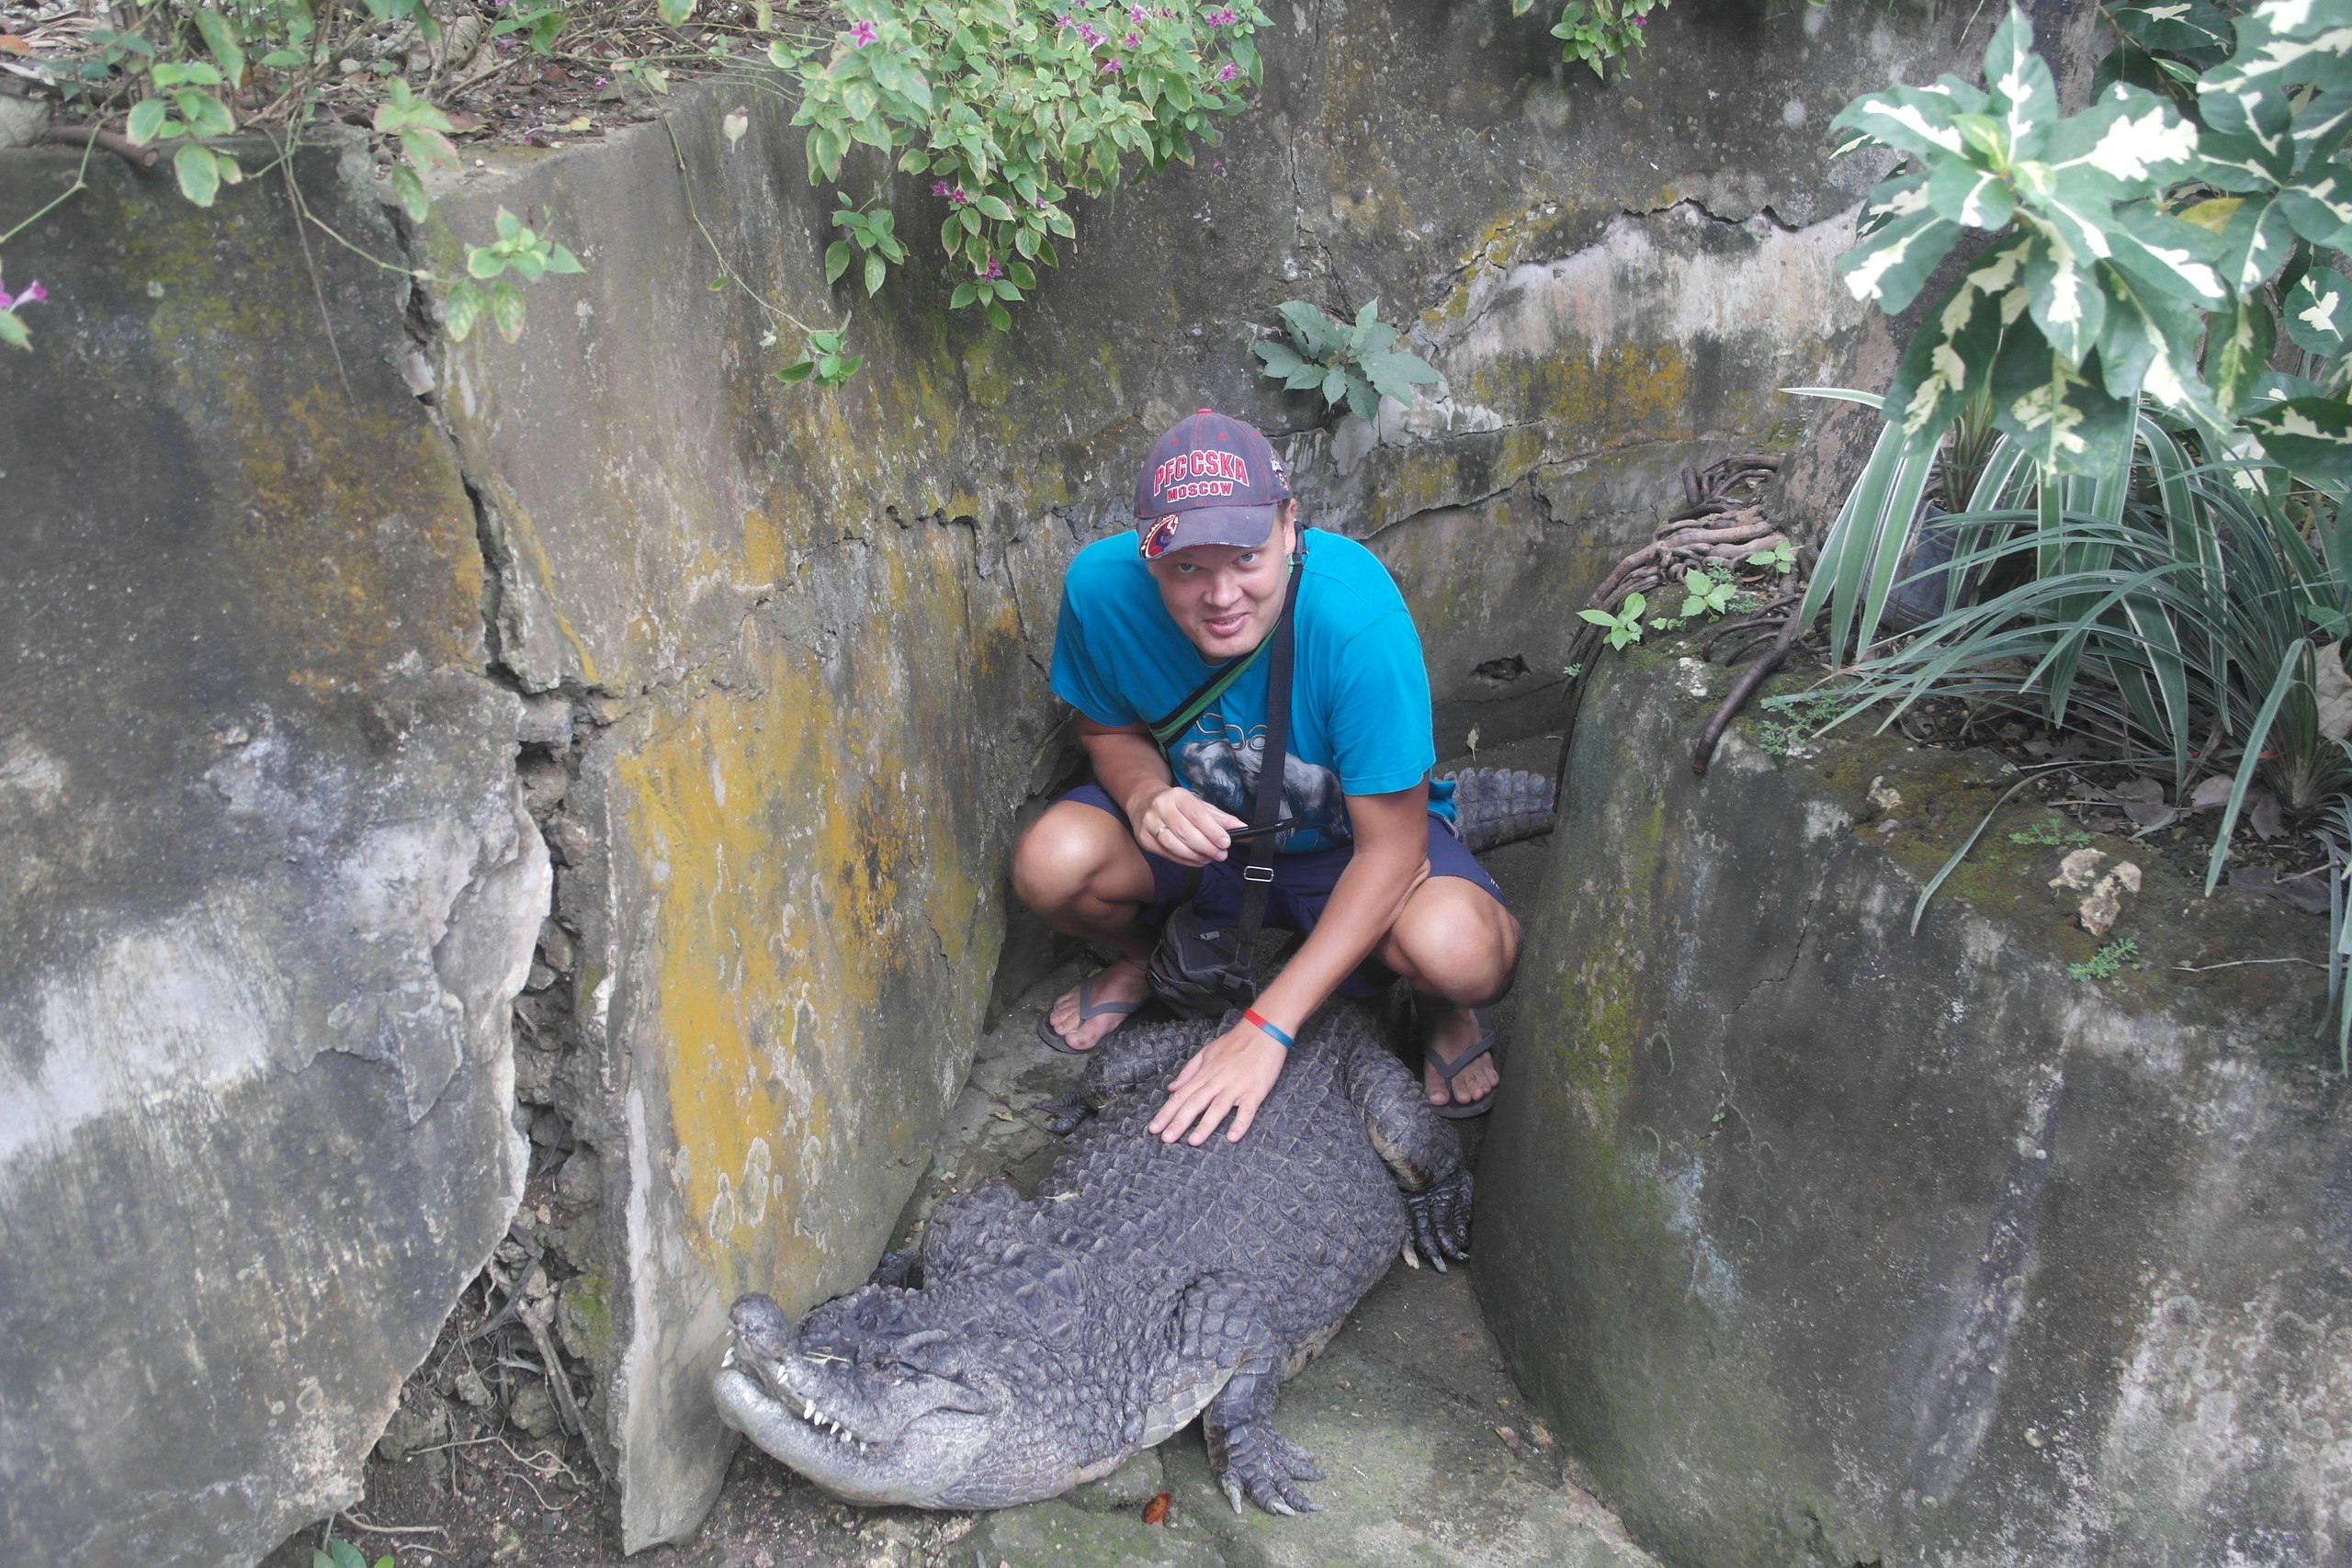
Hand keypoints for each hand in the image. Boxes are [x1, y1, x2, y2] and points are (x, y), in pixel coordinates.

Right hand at [1132, 785, 1245, 867]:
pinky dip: (1184, 860)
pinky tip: (1196, 860)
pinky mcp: (1144, 839)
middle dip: (1206, 846)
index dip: (1213, 830)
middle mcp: (1161, 808)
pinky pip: (1167, 854)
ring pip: (1174, 845)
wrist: (1143, 800)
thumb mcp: (1198, 805)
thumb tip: (1243, 828)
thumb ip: (1220, 818)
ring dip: (1195, 856)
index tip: (1226, 842)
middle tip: (1220, 854)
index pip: (1197, 815)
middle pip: (1186, 832)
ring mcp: (1149, 824)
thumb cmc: (1176, 804)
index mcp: (1177, 796)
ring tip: (1208, 858)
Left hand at [1148, 1020, 1287, 1144]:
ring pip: (1217, 1108)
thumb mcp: (1207, 1052)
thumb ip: (1189, 1071)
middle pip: (1194, 1103)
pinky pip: (1247, 1110)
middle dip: (1179, 1122)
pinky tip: (1233, 1137)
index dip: (1166, 1113)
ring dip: (1205, 1126)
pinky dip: (1240, 1123)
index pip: (1180, 1096)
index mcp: (1204, 1074)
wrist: (1264, 1030)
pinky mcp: (1255, 1091)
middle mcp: (1217, 1082)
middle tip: (1166, 1139)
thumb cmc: (1235, 1043)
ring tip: (1193, 1142)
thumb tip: (1171, 1087)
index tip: (1153, 1128)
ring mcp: (1236, 1087)